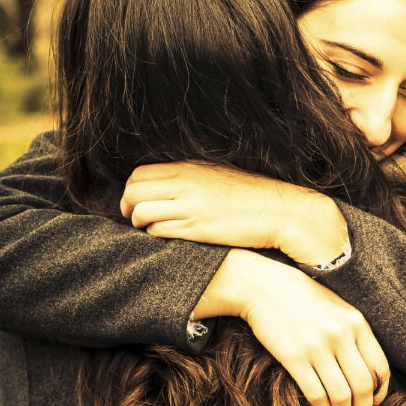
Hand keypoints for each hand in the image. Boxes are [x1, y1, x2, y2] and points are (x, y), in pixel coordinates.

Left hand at [120, 162, 347, 264]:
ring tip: (148, 230)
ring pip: (141, 213)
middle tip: (133, 218)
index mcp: (189, 167)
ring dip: (139, 224)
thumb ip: (190, 176)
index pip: (140, 174)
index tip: (136, 201)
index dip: (131, 190)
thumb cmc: (251, 194)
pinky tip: (167, 237)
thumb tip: (167, 184)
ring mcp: (190, 206)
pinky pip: (160, 231)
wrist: (278, 210)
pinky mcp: (197, 229)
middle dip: (127, 207)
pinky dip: (156, 236)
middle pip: (133, 192)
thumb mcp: (217, 175)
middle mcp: (185, 184)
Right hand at [197, 248, 389, 405]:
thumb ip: (354, 333)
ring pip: (341, 395)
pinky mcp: (294, 357)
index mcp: (356, 322)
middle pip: (363, 385)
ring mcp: (317, 346)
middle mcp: (340, 334)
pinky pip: (316, 394)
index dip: (380, 392)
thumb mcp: (338, 308)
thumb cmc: (303, 298)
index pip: (380, 367)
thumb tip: (370, 372)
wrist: (263, 286)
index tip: (374, 402)